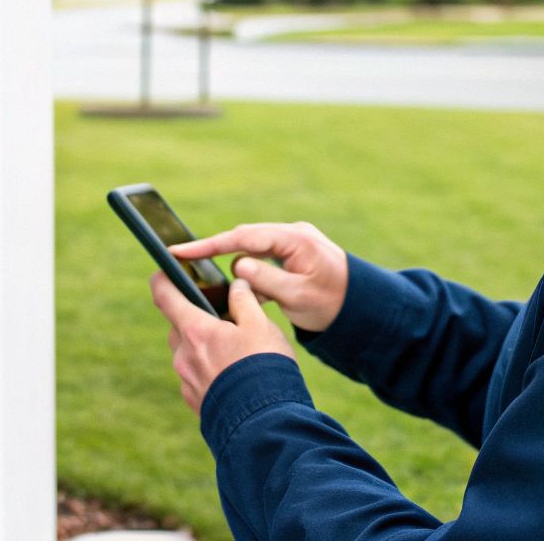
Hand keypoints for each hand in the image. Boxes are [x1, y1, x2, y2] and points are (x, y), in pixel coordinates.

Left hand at [151, 272, 294, 411]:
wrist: (265, 421)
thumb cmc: (264, 367)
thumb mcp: (260, 325)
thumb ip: (244, 301)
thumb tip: (236, 286)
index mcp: (195, 330)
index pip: (163, 295)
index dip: (162, 278)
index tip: (166, 271)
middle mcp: (183, 355)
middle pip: (179, 325)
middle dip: (196, 317)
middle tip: (223, 316)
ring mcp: (186, 380)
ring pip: (188, 352)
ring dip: (203, 346)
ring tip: (235, 350)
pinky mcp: (194, 401)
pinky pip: (195, 376)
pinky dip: (209, 369)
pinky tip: (234, 375)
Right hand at [168, 221, 348, 333]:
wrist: (362, 308)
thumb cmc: (334, 304)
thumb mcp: (299, 297)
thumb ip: (267, 280)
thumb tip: (238, 266)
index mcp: (294, 239)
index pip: (243, 238)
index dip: (209, 244)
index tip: (181, 250)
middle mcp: (291, 234)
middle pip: (242, 239)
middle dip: (214, 252)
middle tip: (182, 262)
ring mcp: (291, 242)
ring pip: (252, 252)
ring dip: (239, 272)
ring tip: (224, 290)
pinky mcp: (291, 255)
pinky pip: (263, 261)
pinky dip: (253, 278)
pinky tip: (248, 296)